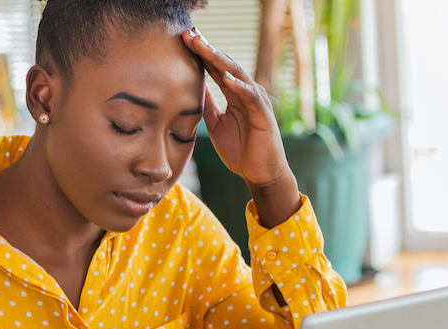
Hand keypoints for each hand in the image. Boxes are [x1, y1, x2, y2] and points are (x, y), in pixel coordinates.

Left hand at [182, 28, 301, 226]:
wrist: (261, 174)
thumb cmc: (241, 151)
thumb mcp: (217, 125)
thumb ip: (208, 106)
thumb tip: (194, 89)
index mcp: (234, 94)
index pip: (216, 69)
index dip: (201, 54)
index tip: (184, 40)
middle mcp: (246, 92)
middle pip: (225, 65)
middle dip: (207, 49)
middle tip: (190, 34)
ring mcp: (256, 101)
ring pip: (237, 74)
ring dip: (219, 60)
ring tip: (203, 47)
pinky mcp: (264, 114)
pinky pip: (250, 96)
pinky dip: (238, 86)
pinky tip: (225, 77)